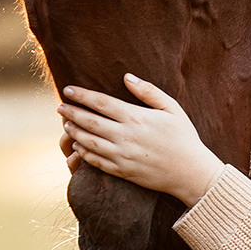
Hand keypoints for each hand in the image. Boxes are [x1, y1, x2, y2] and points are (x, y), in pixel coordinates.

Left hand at [57, 73, 224, 206]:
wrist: (191, 172)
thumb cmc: (184, 137)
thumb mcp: (172, 108)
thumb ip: (148, 91)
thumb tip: (126, 77)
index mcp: (136, 118)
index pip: (101, 103)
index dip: (82, 95)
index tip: (68, 89)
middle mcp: (126, 137)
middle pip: (90, 122)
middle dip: (71, 113)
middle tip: (59, 107)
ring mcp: (122, 156)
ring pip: (89, 142)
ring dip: (74, 132)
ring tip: (66, 124)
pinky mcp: (122, 171)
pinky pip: (96, 161)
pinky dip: (83, 152)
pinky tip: (77, 145)